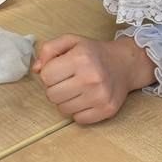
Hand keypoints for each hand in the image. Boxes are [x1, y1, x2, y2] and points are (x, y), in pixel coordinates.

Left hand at [33, 35, 154, 124]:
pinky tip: (86, 100)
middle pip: (52, 95)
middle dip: (56, 89)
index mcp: (80, 58)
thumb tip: (36, 69)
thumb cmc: (94, 53)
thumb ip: (49, 49)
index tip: (60, 71)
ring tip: (77, 90)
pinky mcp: (107, 110)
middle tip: (68, 82)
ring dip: (66, 101)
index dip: (49, 74)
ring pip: (63, 110)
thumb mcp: (71, 41)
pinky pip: (79, 120)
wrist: (125, 64)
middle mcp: (91, 78)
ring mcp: (100, 96)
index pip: (46, 77)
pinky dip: (79, 112)